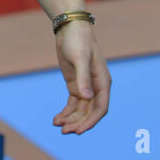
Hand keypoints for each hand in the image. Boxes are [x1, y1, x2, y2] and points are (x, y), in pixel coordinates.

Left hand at [52, 19, 110, 133]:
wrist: (70, 28)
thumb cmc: (78, 40)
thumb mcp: (80, 58)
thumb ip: (83, 78)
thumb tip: (87, 97)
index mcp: (102, 82)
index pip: (100, 108)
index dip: (91, 121)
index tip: (78, 131)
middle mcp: (96, 87)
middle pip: (89, 112)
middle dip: (78, 123)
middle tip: (64, 131)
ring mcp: (85, 87)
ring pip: (80, 110)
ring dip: (71, 119)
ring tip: (57, 125)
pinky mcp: (75, 84)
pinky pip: (73, 104)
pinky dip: (66, 112)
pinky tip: (56, 119)